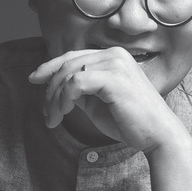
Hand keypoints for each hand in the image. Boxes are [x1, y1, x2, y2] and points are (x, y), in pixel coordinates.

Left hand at [29, 47, 179, 153]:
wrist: (157, 135)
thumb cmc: (129, 121)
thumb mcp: (97, 102)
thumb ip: (80, 90)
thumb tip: (56, 87)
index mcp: (113, 57)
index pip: (73, 56)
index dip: (50, 66)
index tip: (34, 79)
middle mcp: (114, 55)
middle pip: (67, 63)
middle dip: (50, 89)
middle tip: (47, 113)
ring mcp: (115, 64)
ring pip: (68, 73)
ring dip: (55, 98)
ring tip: (54, 118)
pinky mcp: (114, 78)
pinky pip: (75, 82)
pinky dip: (64, 98)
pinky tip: (65, 113)